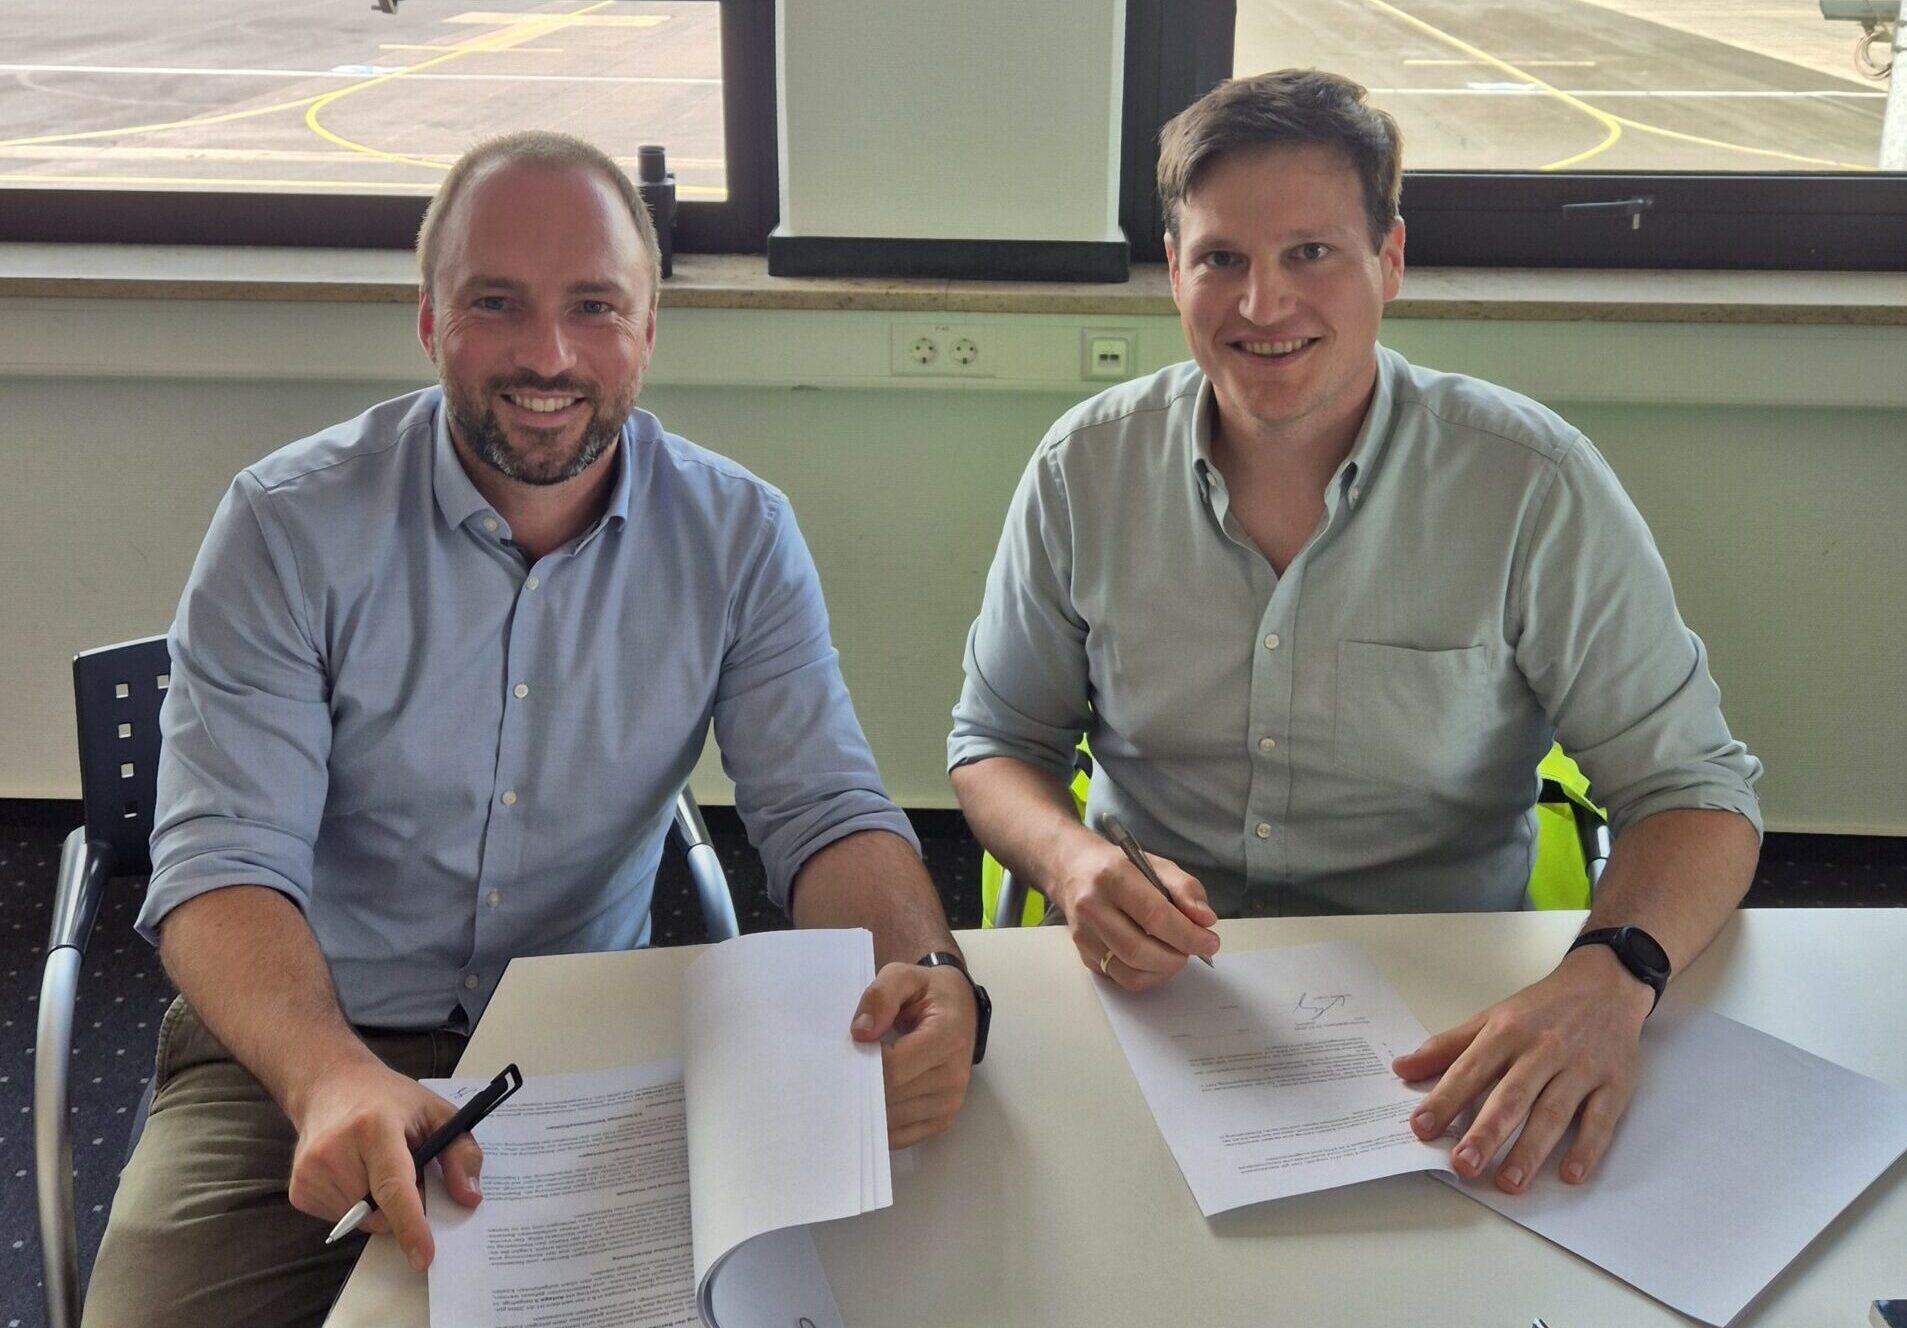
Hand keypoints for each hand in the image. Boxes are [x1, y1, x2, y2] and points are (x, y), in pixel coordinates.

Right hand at [285, 1055, 483, 1270]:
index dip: (410, 1225)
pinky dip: (357, 1205)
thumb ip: (461, 1152)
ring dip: (379, 1204)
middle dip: (404, 1203)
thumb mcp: (437, 1113)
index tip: (422, 1256)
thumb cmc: (389, 1101)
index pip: (393, 1187)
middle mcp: (334, 1151)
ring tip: (374, 1164)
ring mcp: (310, 1173)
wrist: (331, 1086)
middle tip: (403, 1165)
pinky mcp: (299, 1191)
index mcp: (374, 1127)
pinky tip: (353, 1172)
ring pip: (363, 1221)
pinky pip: (342, 1220)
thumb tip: (469, 1198)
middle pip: (382, 1212)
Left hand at [850, 961, 976, 1148]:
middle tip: (835, 1076)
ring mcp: (950, 1103)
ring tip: (850, 1089)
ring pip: (892, 1121)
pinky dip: (878, 1126)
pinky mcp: (942, 1120)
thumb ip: (880, 996)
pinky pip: (901, 1136)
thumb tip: (860, 1032)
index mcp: (947, 1037)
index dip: (862, 1066)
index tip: (844, 1054)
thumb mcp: (903, 977)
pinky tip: (865, 1108)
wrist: (960, 1010)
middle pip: (891, 1097)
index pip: (894, 1068)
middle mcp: (954, 1076)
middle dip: (859, 1088)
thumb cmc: (928, 993)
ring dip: (866, 1110)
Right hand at [1045, 833, 1218, 991]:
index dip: (1187, 935)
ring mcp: (1083, 935)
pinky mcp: (1083, 955)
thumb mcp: (1157, 865)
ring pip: (1130, 972)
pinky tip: (1154, 959)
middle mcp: (1091, 907)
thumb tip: (1205, 921)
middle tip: (1193, 949)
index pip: (1154, 915)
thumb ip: (1186, 889)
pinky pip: (1121, 979)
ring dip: (1163, 971)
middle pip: (1139, 950)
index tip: (1210, 942)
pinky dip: (1147, 975)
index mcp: (1112, 877)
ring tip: (1175, 954)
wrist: (1072, 870)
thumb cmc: (1120, 867)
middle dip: (1177, 957)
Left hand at [1392, 945, 1654, 1192]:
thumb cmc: (1541, 1009)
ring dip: (1530, 1150)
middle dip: (1486, 1133)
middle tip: (1463, 1164)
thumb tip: (1401, 1068)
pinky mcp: (1614, 1085)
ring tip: (1508, 1182)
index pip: (1469, 1070)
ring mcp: (1580, 1069)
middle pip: (1512, 1096)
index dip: (1444, 1100)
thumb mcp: (1490, 1018)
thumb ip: (1446, 1047)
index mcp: (1506, 1033)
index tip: (1421, 1128)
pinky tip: (1570, 1174)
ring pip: (1553, 1113)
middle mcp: (1542, 1051)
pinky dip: (1586, 1148)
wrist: (1605, 985)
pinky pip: (1600, 1120)